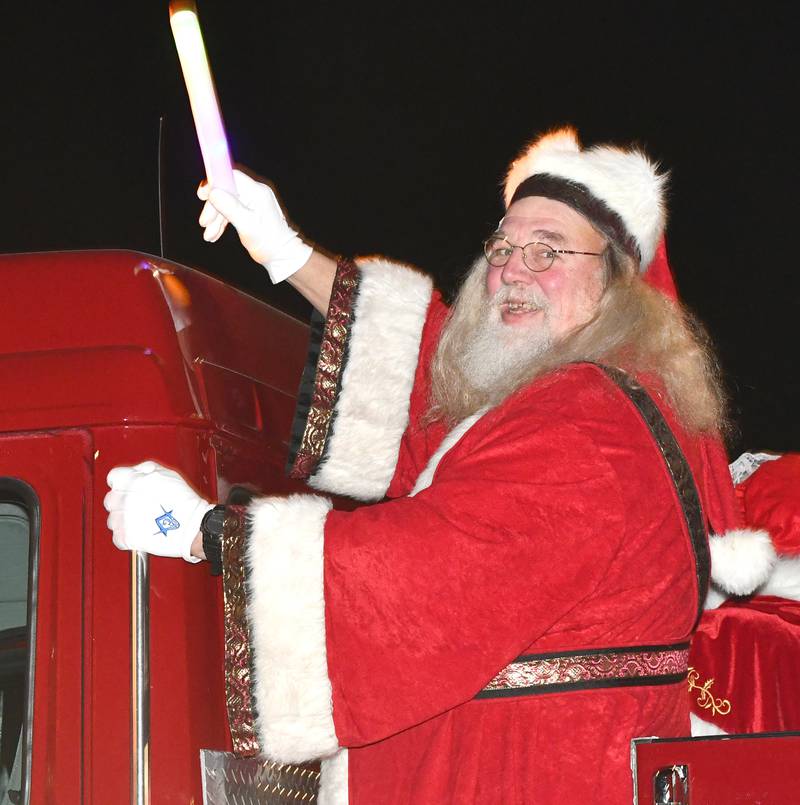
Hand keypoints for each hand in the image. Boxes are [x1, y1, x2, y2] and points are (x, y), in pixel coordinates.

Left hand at [104, 461, 212, 561]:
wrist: (192, 526)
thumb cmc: (183, 501)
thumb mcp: (168, 473)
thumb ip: (146, 468)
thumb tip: (136, 471)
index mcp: (132, 481)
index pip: (113, 477)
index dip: (122, 482)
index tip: (127, 488)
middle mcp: (124, 499)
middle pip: (110, 499)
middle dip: (122, 502)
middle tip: (137, 506)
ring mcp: (123, 519)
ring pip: (112, 519)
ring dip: (123, 520)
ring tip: (141, 520)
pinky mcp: (126, 538)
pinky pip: (117, 537)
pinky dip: (127, 536)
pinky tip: (140, 531)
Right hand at [197, 169, 312, 283]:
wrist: (282, 256)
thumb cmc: (269, 243)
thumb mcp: (247, 226)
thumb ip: (230, 208)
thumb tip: (213, 193)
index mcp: (257, 192)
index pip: (231, 177)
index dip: (214, 182)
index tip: (202, 195)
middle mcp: (255, 193)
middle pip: (226, 191)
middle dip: (213, 207)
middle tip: (204, 223)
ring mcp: (252, 201)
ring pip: (226, 202)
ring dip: (215, 218)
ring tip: (209, 236)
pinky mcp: (249, 210)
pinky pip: (230, 210)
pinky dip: (221, 222)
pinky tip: (214, 234)